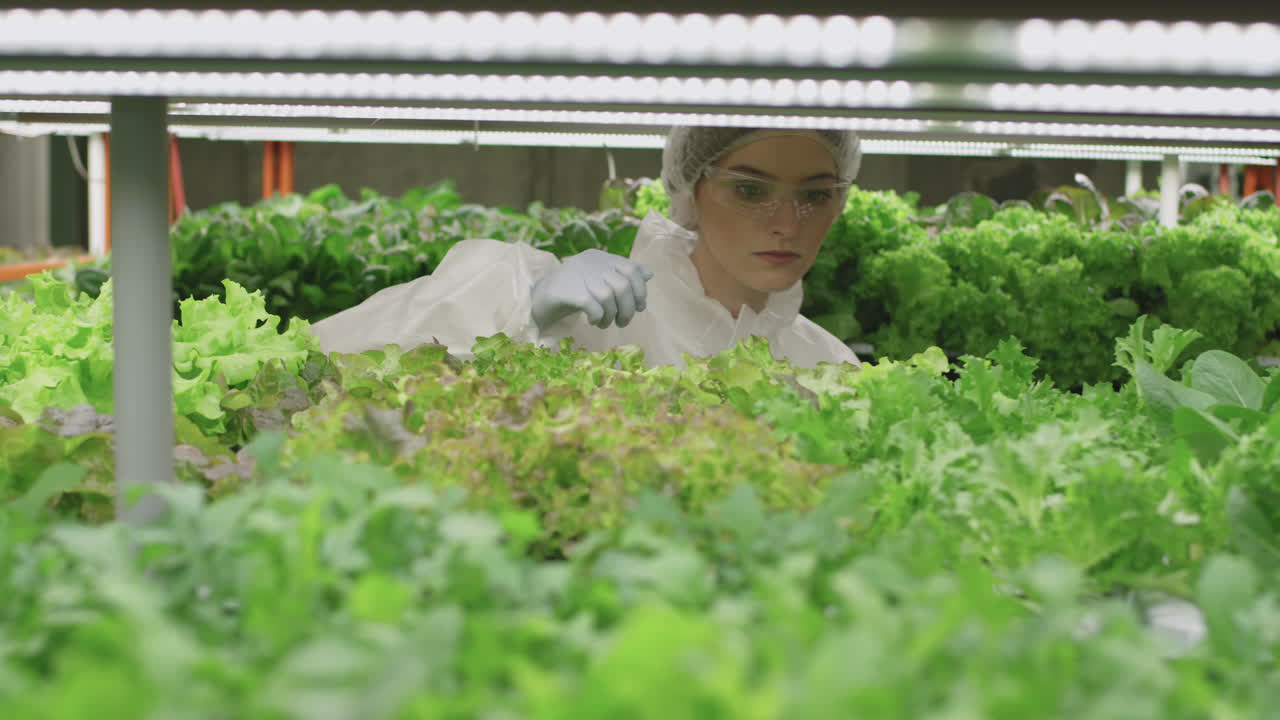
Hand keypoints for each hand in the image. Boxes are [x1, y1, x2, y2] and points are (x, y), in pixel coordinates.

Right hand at [531, 249, 654, 330]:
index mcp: (599, 257)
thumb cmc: (573, 292)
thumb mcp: (599, 282)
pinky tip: (593, 321)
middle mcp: (589, 262)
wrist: (538, 298)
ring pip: (608, 297)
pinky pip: (592, 306)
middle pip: (622, 285)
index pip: (630, 268)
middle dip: (628, 308)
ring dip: (611, 316)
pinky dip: (598, 317)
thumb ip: (622, 276)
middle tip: (623, 322)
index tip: (639, 307)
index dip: (640, 289)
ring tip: (605, 324)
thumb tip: (648, 274)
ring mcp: (577, 275)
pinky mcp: (567, 290)